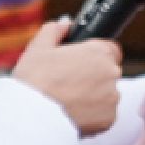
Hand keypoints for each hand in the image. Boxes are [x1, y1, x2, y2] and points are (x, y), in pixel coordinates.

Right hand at [12, 19, 122, 135]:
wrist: (32, 117)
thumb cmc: (34, 80)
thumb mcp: (38, 47)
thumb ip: (55, 30)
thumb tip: (66, 24)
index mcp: (98, 52)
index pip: (110, 49)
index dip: (95, 56)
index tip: (81, 63)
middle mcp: (111, 73)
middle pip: (108, 72)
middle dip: (93, 76)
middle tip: (69, 83)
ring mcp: (112, 97)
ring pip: (107, 94)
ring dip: (94, 96)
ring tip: (68, 100)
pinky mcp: (109, 119)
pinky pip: (104, 115)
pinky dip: (92, 115)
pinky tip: (73, 113)